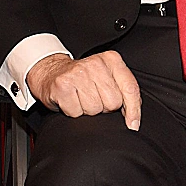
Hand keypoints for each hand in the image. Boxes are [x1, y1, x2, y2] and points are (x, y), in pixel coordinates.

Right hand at [26, 52, 140, 128]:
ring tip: (81, 98)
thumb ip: (125, 93)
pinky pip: (76, 113)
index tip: (133, 125)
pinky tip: (71, 100)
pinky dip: (73, 112)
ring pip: (95, 109)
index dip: (134, 111)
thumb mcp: (108, 78)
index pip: (130, 89)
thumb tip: (133, 121)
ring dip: (88, 110)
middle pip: (113, 103)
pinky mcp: (63, 85)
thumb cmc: (83, 79)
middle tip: (93, 98)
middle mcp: (96, 63)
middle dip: (105, 107)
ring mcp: (78, 73)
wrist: (51, 72)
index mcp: (112, 60)